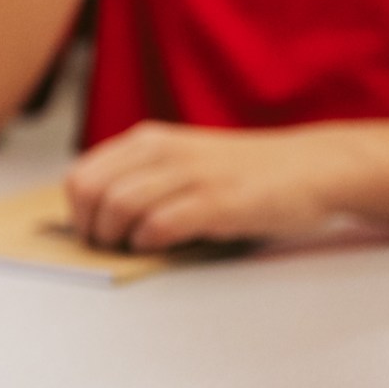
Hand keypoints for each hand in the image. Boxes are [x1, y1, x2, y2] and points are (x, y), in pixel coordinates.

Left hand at [64, 120, 349, 250]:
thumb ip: (142, 177)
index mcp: (149, 141)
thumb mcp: (182, 160)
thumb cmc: (244, 172)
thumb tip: (93, 216)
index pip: (81, 174)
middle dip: (90, 227)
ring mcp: (191, 174)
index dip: (76, 211)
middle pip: (91, 191)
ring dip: (118, 237)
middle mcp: (164, 152)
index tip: (89, 232)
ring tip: (134, 246)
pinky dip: (150, 241)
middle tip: (107, 246)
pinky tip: (160, 245)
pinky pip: (161, 224)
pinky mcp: (218, 201)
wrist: (311, 167)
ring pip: (120, 206)